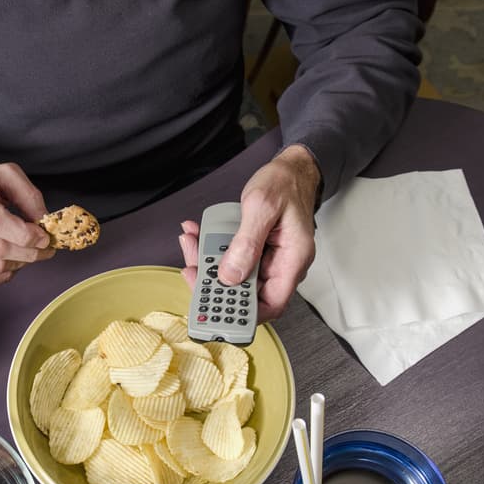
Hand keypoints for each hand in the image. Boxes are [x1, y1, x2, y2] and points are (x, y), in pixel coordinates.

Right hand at [0, 160, 54, 288]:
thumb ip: (29, 196)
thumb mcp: (4, 176)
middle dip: (29, 252)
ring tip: (24, 252)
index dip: (25, 235)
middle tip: (43, 249)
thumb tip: (43, 223)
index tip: (43, 238)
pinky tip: (8, 264)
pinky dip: (3, 277)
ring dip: (18, 263)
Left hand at [179, 145, 319, 320]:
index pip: (272, 305)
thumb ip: (246, 243)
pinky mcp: (256, 251)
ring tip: (191, 241)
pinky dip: (213, 248)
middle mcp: (281, 266)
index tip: (214, 308)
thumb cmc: (285, 184)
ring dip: (208, 261)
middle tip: (192, 266)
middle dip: (214, 282)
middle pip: (246, 292)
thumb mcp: (262, 207)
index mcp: (292, 261)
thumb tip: (230, 276)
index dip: (243, 314)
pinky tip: (198, 235)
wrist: (291, 169)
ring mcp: (268, 260)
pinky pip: (232, 258)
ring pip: (234, 275)